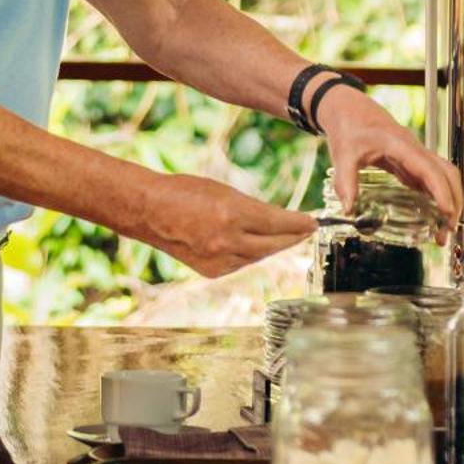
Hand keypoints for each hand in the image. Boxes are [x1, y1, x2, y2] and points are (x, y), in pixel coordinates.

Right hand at [137, 174, 315, 278]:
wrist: (149, 211)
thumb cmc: (184, 191)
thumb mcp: (223, 191)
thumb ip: (251, 208)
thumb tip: (276, 221)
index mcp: (232, 213)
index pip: (278, 223)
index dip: (299, 224)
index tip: (313, 222)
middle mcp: (228, 240)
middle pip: (274, 244)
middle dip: (293, 238)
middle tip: (307, 231)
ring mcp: (219, 259)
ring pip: (259, 256)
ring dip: (273, 246)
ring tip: (285, 237)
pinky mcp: (211, 271)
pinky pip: (241, 264)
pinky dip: (250, 254)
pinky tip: (255, 246)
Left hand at [316, 86, 461, 225]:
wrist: (348, 108)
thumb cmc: (348, 127)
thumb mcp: (343, 154)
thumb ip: (346, 182)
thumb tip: (349, 211)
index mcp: (401, 145)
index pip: (429, 169)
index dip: (441, 191)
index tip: (447, 212)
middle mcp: (414, 149)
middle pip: (447, 173)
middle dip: (454, 200)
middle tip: (447, 230)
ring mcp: (415, 154)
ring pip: (443, 175)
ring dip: (450, 199)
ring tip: (444, 227)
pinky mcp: (410, 160)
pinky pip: (431, 178)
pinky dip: (437, 195)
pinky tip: (434, 214)